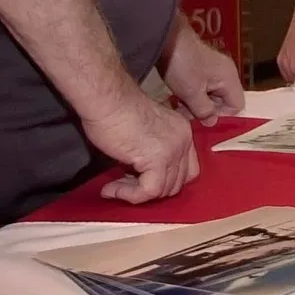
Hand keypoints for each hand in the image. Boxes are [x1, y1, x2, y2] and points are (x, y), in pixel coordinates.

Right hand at [82, 91, 199, 204]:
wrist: (107, 99)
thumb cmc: (115, 111)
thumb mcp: (144, 132)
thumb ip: (151, 151)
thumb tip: (142, 177)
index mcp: (182, 131)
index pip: (187, 169)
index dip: (164, 180)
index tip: (138, 180)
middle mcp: (183, 139)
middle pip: (177, 182)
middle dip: (150, 188)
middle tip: (123, 183)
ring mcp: (173, 149)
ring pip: (164, 190)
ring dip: (136, 193)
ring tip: (114, 186)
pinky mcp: (158, 158)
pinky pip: (150, 191)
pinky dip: (130, 195)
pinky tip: (111, 189)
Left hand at [161, 24, 243, 126]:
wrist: (165, 38)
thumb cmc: (182, 65)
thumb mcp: (192, 93)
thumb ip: (205, 110)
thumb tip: (211, 122)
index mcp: (229, 79)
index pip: (236, 106)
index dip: (221, 116)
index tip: (202, 117)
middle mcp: (225, 74)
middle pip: (223, 102)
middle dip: (205, 111)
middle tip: (186, 113)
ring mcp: (212, 71)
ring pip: (210, 97)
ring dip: (195, 105)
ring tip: (178, 106)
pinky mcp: (200, 70)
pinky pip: (201, 89)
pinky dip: (191, 96)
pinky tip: (176, 98)